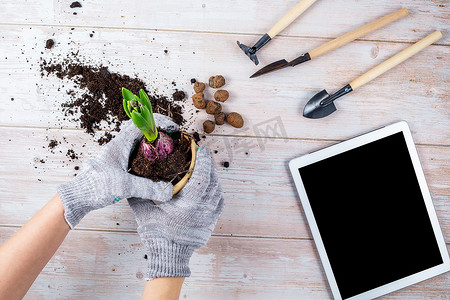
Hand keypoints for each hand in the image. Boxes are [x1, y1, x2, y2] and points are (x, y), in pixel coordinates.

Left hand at [58, 114, 178, 228]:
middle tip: (172, 135)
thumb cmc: (96, 186)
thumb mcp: (124, 186)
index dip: (159, 122)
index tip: (173, 128)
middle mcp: (119, 146)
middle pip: (141, 128)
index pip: (142, 124)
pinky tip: (154, 162)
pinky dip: (148, 152)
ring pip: (138, 140)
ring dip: (152, 139)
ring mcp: (118, 154)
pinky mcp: (118, 164)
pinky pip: (136, 152)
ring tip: (166, 146)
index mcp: (119, 144)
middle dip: (158, 128)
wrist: (79, 196)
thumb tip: (168, 191)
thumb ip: (147, 188)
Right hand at [128, 146, 223, 278]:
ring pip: (217, 190)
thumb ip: (139, 190)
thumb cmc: (156, 234)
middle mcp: (203, 209)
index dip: (203, 160)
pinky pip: (219, 201)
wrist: (169, 257)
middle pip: (212, 181)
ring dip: (212, 177)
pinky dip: (215, 191)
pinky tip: (209, 185)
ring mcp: (210, 216)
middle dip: (208, 165)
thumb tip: (133, 173)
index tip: (201, 149)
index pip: (202, 176)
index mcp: (189, 204)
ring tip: (204, 167)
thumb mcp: (144, 210)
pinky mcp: (212, 222)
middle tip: (202, 154)